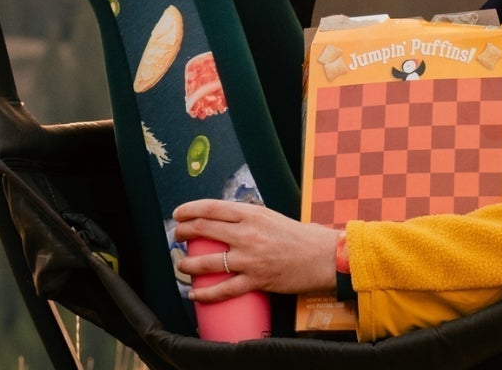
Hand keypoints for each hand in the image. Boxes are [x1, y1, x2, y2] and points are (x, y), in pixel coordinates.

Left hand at [171, 200, 340, 301]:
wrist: (324, 257)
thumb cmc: (300, 237)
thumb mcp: (271, 217)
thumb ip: (248, 217)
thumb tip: (223, 219)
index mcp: (252, 214)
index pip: (212, 208)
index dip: (190, 210)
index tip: (178, 214)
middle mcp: (248, 234)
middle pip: (204, 230)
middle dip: (184, 233)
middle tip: (177, 236)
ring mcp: (251, 258)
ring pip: (208, 262)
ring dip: (188, 264)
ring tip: (182, 265)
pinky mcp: (257, 280)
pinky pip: (224, 290)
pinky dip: (205, 293)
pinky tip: (195, 294)